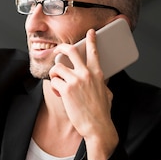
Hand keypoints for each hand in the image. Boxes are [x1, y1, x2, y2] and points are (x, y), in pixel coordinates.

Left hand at [49, 29, 118, 159]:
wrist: (97, 126)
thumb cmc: (101, 113)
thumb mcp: (106, 93)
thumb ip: (101, 83)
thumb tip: (100, 82)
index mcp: (98, 74)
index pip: (94, 52)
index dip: (91, 40)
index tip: (90, 32)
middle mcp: (87, 74)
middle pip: (71, 51)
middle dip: (61, 48)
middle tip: (57, 51)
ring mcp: (76, 80)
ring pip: (57, 68)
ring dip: (55, 75)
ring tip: (58, 84)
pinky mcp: (66, 89)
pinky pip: (54, 82)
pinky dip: (55, 88)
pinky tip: (60, 95)